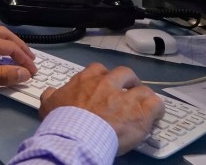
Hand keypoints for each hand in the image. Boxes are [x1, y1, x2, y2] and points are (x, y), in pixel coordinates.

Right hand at [40, 63, 163, 154]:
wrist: (77, 135)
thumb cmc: (62, 120)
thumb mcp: (49, 104)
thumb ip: (51, 95)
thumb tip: (50, 92)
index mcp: (86, 79)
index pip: (98, 69)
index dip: (103, 78)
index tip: (103, 88)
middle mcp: (107, 84)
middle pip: (124, 73)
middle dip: (128, 82)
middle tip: (126, 93)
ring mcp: (126, 97)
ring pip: (143, 89)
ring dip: (143, 97)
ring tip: (142, 107)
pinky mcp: (141, 113)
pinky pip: (156, 104)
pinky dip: (157, 109)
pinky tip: (154, 116)